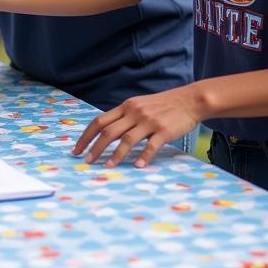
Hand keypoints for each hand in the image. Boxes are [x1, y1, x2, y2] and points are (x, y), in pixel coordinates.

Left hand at [73, 85, 202, 167]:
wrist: (189, 100)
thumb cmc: (164, 105)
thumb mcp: (140, 105)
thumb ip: (125, 116)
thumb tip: (107, 132)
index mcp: (126, 106)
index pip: (100, 121)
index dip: (86, 135)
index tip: (77, 149)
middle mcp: (134, 112)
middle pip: (109, 131)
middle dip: (95, 147)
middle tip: (87, 161)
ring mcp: (149, 121)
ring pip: (126, 140)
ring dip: (115, 155)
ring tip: (107, 167)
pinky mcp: (163, 130)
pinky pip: (150, 145)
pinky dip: (143, 156)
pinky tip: (137, 166)